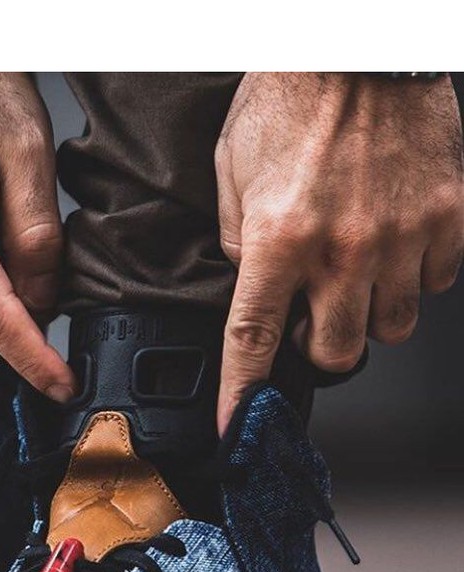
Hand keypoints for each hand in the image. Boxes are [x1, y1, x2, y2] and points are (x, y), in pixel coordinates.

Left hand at [215, 73, 463, 432]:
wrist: (361, 40)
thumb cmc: (289, 98)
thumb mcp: (232, 174)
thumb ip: (239, 241)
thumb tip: (250, 286)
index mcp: (277, 240)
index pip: (253, 340)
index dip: (241, 394)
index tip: (235, 428)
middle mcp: (342, 248)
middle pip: (337, 352)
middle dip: (322, 346)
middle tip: (315, 313)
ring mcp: (402, 234)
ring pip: (392, 325)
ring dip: (370, 312)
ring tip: (358, 269)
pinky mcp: (450, 214)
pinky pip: (437, 281)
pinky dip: (416, 273)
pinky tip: (396, 239)